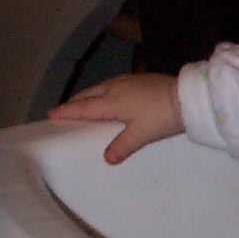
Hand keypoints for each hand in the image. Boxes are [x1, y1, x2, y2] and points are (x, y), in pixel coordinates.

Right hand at [48, 73, 183, 164]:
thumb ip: (122, 146)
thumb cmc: (162, 115)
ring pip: (101, 86)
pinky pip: (114, 84)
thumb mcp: (141, 134)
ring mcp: (129, 80)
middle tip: (65, 109)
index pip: (83, 107)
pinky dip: (104, 91)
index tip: (50, 114)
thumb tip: (107, 159)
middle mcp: (116, 87)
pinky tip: (110, 95)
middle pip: (89, 94)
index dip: (66, 111)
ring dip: (90, 94)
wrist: (188, 96)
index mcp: (112, 101)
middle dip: (75, 101)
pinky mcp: (141, 78)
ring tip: (84, 102)